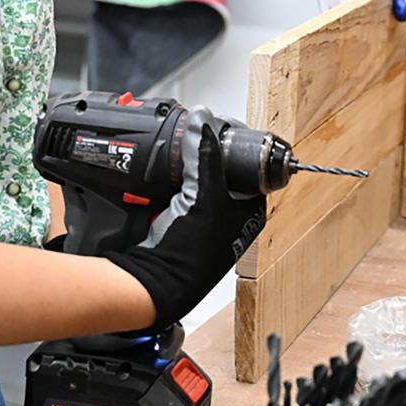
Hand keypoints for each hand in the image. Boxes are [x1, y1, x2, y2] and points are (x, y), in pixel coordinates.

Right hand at [104, 109, 266, 332]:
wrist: (155, 282)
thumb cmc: (193, 256)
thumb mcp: (205, 198)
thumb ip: (205, 158)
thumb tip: (203, 123)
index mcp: (249, 212)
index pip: (250, 169)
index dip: (238, 148)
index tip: (223, 127)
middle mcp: (229, 216)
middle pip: (221, 172)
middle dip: (207, 155)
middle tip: (196, 135)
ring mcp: (203, 219)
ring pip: (197, 180)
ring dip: (186, 168)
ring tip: (178, 152)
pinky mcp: (180, 220)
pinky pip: (176, 191)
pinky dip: (169, 182)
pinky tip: (162, 173)